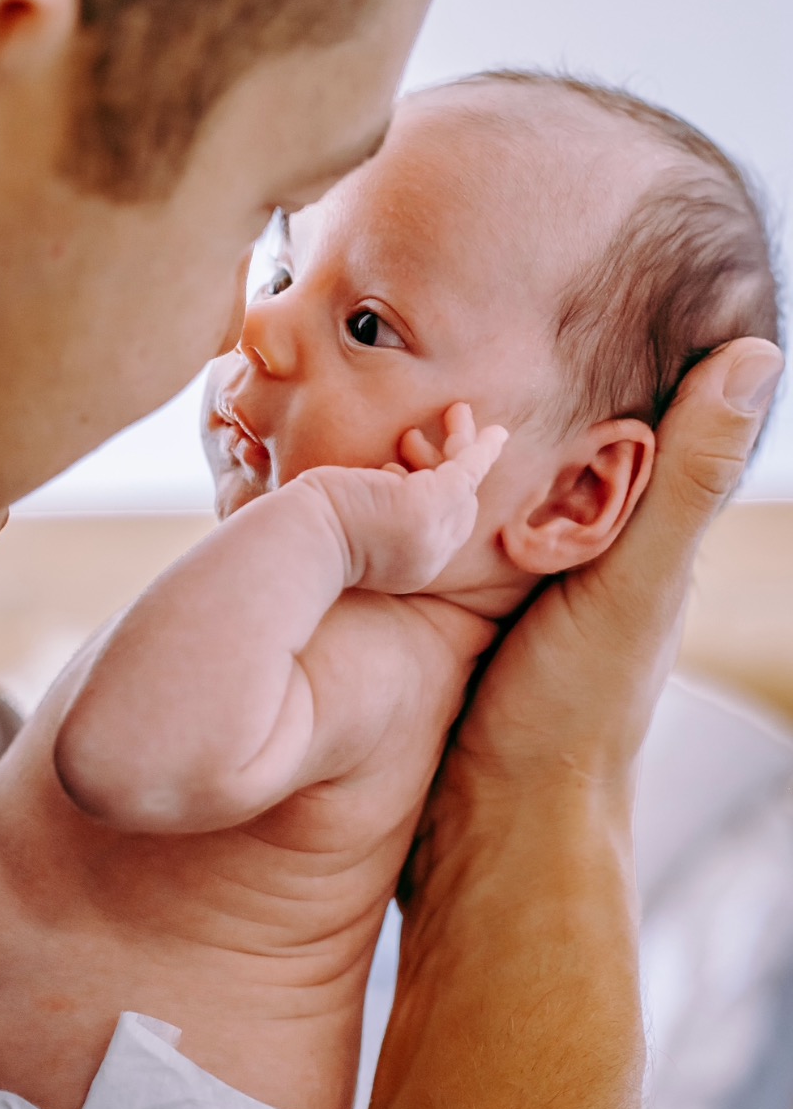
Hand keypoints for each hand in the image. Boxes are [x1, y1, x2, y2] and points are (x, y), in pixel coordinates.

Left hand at [299, 405, 507, 597]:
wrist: (298, 544)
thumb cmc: (302, 532)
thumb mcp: (346, 523)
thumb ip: (371, 506)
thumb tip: (380, 475)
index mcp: (408, 568)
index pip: (437, 531)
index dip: (431, 499)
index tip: (407, 473)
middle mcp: (428, 556)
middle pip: (458, 508)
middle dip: (453, 470)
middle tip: (422, 437)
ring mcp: (433, 533)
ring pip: (462, 484)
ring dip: (461, 446)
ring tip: (448, 413)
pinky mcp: (431, 505)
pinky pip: (469, 471)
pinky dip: (483, 449)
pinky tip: (498, 433)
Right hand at [366, 339, 783, 1108]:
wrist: (487, 842)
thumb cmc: (569, 718)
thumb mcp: (632, 583)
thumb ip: (683, 477)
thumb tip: (758, 354)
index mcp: (630, 537)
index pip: (630, 416)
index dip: (609, 347)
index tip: (566, 267)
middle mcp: (571, 554)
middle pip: (544, 443)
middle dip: (504, 379)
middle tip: (444, 301)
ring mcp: (503, 588)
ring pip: (479, 484)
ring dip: (440, 433)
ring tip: (382, 358)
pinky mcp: (440, 616)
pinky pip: (426, 531)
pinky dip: (403, 491)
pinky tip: (356, 460)